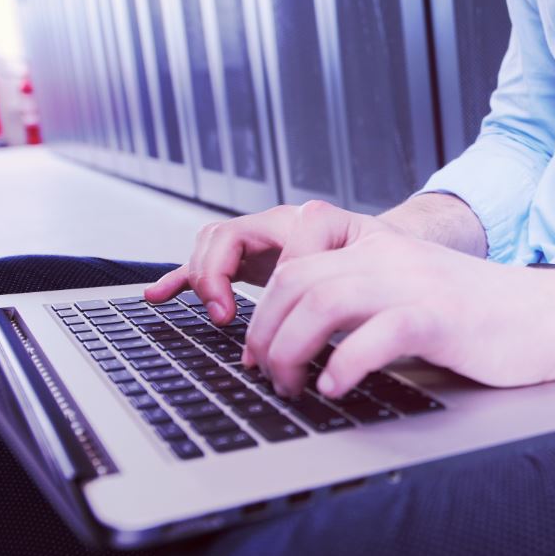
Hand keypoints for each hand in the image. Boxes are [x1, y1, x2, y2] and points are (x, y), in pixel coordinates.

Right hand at [144, 201, 400, 323]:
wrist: (396, 252)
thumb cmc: (388, 262)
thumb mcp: (375, 272)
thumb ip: (349, 289)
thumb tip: (335, 333)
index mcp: (306, 222)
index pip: (253, 233)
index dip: (238, 273)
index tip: (246, 311)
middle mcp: (280, 226)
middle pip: (223, 237)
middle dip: (214, 277)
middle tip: (225, 318)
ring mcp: (263, 241)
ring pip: (212, 245)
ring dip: (202, 278)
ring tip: (214, 313)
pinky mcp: (253, 262)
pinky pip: (207, 263)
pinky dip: (181, 278)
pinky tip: (158, 296)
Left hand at [244, 230, 554, 398]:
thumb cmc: (489, 318)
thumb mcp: (417, 292)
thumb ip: (369, 302)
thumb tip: (311, 342)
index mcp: (382, 248)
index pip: (295, 266)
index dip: (263, 311)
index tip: (259, 351)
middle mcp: (392, 257)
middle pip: (296, 283)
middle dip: (265, 335)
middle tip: (268, 376)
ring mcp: (417, 284)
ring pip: (322, 303)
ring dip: (292, 351)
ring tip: (294, 386)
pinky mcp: (442, 317)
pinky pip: (376, 334)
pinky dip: (344, 364)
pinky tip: (338, 388)